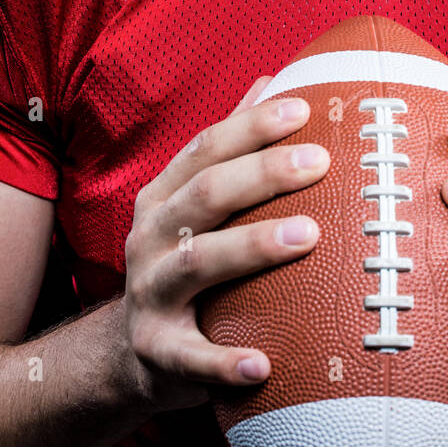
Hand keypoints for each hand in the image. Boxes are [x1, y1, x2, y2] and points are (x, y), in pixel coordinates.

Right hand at [122, 78, 327, 412]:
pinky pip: (190, 359)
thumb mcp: (194, 202)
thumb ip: (230, 148)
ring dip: (253, 247)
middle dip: (263, 175)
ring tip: (309, 237)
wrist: (129, 353)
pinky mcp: (158, 353)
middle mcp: (151, 238)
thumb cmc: (184, 262)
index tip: (304, 109)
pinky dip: (223, 363)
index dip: (252, 126)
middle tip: (318, 163)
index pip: (206, 148)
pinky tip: (263, 365)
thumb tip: (274, 81)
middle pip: (206, 195)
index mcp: (164, 197)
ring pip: (198, 263)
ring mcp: (150, 294)